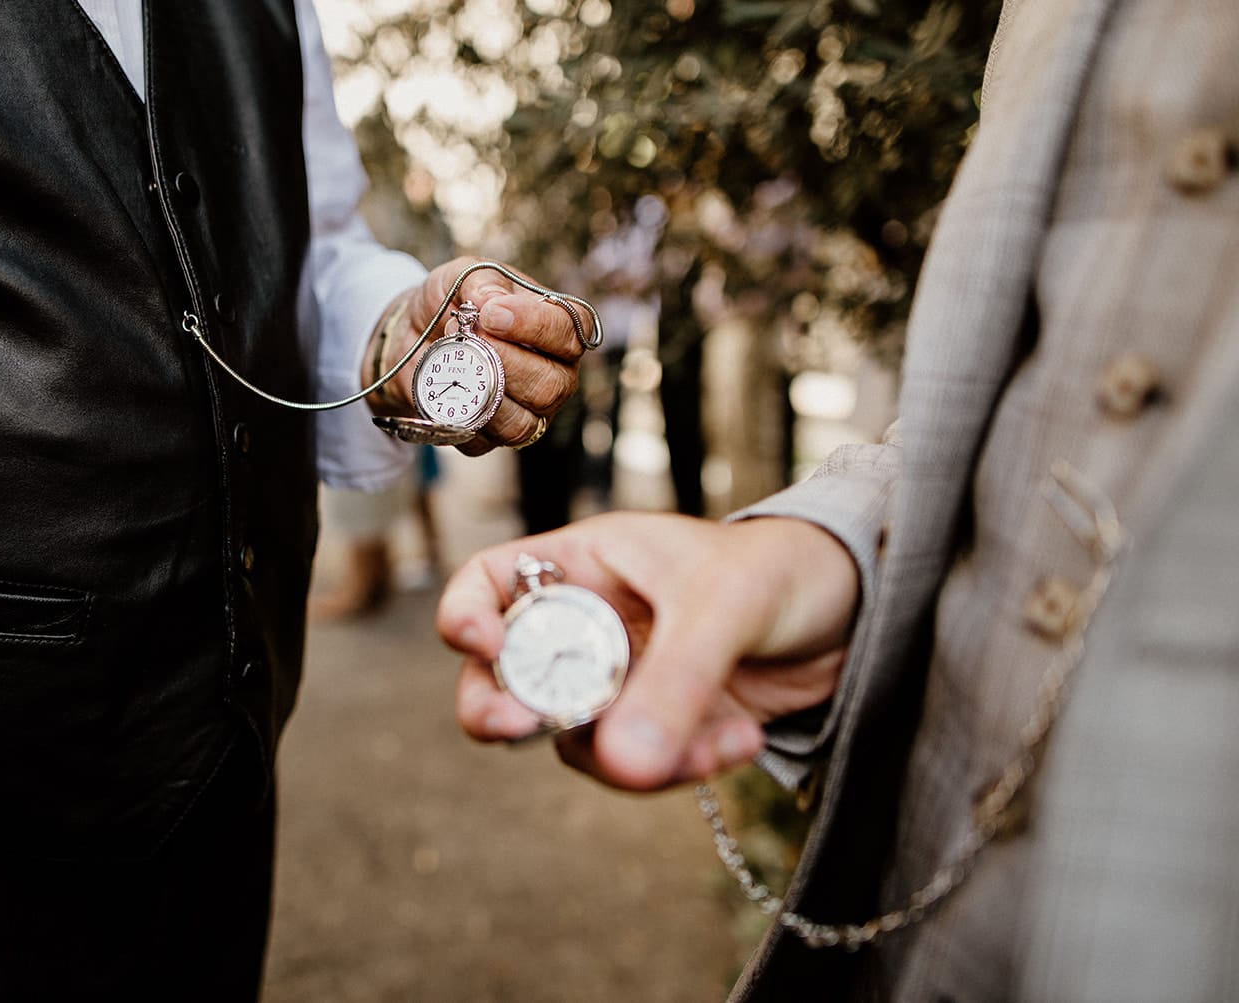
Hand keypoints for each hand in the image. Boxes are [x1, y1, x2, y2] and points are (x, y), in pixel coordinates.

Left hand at [364, 256, 586, 455]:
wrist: (414, 334)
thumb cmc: (452, 302)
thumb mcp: (463, 276)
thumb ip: (481, 283)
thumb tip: (491, 302)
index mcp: (558, 330)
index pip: (572, 333)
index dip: (536, 326)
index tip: (492, 314)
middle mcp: (554, 375)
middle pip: (550, 386)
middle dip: (504, 362)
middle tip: (468, 335)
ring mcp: (528, 412)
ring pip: (520, 423)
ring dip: (480, 392)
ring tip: (453, 358)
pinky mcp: (493, 438)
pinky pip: (482, 441)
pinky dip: (457, 416)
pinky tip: (443, 388)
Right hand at [435, 512, 858, 790]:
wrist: (861, 614)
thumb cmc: (788, 570)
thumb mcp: (727, 608)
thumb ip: (674, 682)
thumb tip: (619, 764)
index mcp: (586, 562)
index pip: (490, 582)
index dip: (467, 616)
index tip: (483, 648)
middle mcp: (588, 622)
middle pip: (504, 676)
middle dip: (507, 710)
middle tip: (525, 729)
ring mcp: (620, 679)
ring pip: (573, 738)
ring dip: (629, 755)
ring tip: (712, 743)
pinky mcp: (660, 724)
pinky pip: (636, 765)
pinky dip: (682, 767)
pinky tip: (743, 742)